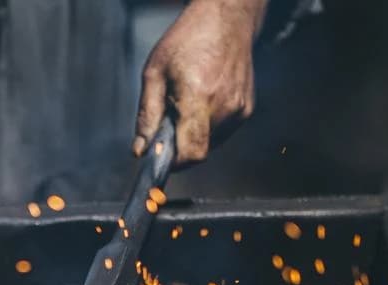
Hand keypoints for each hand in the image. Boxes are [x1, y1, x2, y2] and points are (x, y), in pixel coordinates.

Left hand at [135, 0, 266, 165]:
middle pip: (199, 151)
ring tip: (188, 103)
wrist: (227, 18)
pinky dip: (208, 126)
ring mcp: (239, 109)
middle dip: (180, 145)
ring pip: (211, 143)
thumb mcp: (154, 73)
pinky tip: (203, 100)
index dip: (175, 163)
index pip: (192, 154)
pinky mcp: (246, 109)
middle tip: (171, 118)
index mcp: (198, 98)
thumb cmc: (188, 39)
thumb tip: (141, 150)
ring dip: (194, 134)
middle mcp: (224, 108)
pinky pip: (223, 132)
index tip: (161, 156)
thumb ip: (147, 115)